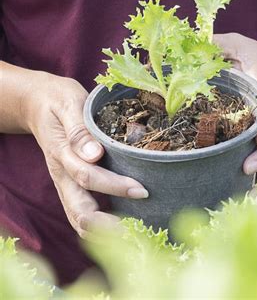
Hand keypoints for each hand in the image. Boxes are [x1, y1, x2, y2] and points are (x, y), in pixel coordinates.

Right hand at [23, 73, 148, 237]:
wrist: (37, 103)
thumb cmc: (58, 99)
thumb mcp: (69, 104)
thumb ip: (79, 130)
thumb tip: (94, 155)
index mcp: (61, 153)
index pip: (87, 176)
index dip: (115, 186)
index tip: (142, 190)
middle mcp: (61, 174)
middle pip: (79, 210)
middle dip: (107, 223)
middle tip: (138, 227)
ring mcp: (64, 182)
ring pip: (77, 218)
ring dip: (102, 231)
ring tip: (133, 233)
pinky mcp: (70, 185)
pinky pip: (80, 211)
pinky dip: (99, 225)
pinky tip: (123, 225)